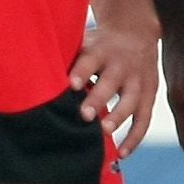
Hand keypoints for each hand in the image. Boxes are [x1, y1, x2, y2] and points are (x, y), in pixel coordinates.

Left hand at [69, 11, 160, 157]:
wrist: (137, 31)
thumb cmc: (100, 45)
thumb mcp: (85, 43)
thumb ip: (68, 61)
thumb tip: (35, 80)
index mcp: (101, 51)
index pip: (89, 61)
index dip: (81, 72)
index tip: (71, 85)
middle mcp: (121, 65)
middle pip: (110, 82)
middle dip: (98, 99)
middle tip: (85, 115)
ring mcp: (137, 80)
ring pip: (130, 101)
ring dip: (118, 117)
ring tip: (104, 132)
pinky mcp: (149, 93)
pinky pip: (143, 118)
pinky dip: (135, 137)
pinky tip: (123, 153)